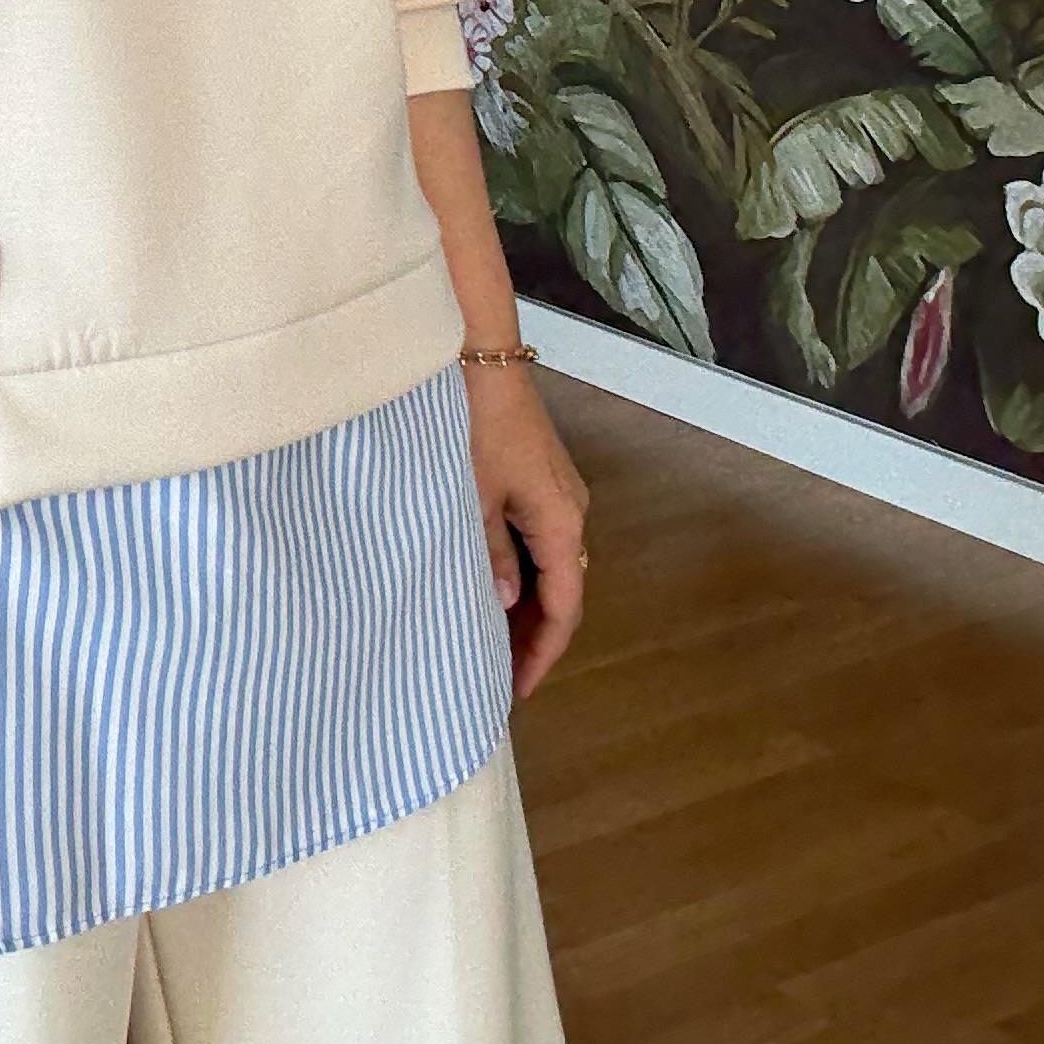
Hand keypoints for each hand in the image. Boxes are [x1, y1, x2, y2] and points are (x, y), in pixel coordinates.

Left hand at [461, 364, 589, 701]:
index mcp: (561, 522)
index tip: (515, 690)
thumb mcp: (474, 497)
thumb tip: (506, 603)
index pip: (562, 608)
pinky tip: (489, 583)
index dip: (540, 653)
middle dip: (532, 635)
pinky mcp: (537, 473)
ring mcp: (555, 490)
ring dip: (524, 604)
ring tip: (489, 639)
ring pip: (548, 565)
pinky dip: (518, 570)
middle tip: (496, 675)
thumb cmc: (474, 424)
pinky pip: (536, 538)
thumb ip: (490, 554)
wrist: (477, 353)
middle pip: (560, 590)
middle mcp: (569, 509)